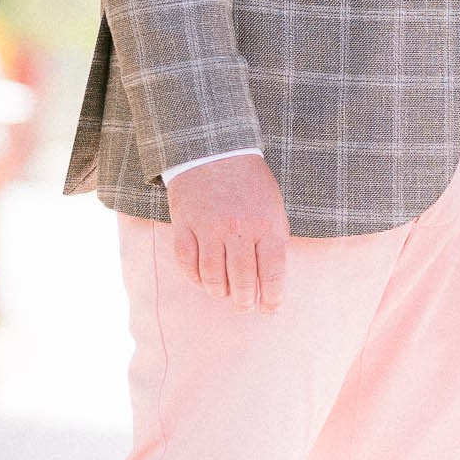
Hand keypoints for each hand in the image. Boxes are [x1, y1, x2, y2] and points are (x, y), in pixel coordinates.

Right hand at [165, 153, 289, 310]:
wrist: (214, 149)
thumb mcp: (274, 207)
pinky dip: (194, 277)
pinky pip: (187, 262)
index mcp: (266, 225)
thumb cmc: (249, 182)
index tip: (270, 310)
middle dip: (244, 301)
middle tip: (244, 306)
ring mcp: (209, 228)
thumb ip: (274, 240)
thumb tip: (272, 279)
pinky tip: (201, 279)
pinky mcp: (184, 224)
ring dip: (218, 291)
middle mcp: (238, 229)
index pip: (272, 274)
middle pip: (242, 281)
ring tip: (223, 293)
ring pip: (212, 277)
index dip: (272, 299)